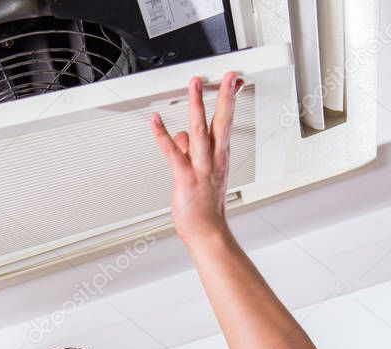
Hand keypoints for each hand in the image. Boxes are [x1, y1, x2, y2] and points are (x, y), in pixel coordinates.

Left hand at [151, 71, 243, 245]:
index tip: (236, 82)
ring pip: (200, 130)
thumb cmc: (206, 207)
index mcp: (221, 157)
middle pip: (222, 122)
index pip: (228, 123)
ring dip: (197, 106)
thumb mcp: (204, 175)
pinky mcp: (184, 177)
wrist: (207, 232)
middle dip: (225, 96)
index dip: (232, 100)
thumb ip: (191, 152)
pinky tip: (155, 121)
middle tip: (229, 76)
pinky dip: (162, 135)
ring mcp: (200, 167)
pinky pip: (172, 152)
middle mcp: (214, 159)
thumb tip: (181, 136)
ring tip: (195, 84)